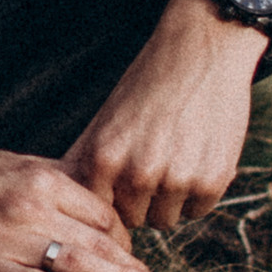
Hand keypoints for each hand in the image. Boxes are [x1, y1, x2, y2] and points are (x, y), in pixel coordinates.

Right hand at [0, 125, 159, 271]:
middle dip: (129, 264)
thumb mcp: (9, 162)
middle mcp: (28, 207)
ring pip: (74, 263)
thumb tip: (94, 194)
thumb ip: (52, 178)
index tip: (124, 255)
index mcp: (40, 178)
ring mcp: (5, 239)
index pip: (100, 213)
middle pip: (97, 239)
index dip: (120, 237)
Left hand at [62, 0, 262, 231]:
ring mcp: (176, 179)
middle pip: (132, 219)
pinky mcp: (212, 181)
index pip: (98, 211)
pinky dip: (199, 192)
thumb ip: (84, 163)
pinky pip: (198, 210)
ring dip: (170, 199)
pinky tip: (198, 156)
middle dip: (140, 201)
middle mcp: (137, 173)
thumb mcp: (105, 120)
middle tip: (153, 163)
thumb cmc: (148, 86)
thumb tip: (59, 202)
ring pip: (165, 219)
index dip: (111, 200)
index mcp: (103, 158)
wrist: (201, 51)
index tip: (120, 185)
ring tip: (175, 157)